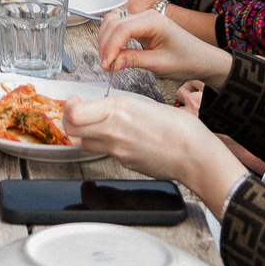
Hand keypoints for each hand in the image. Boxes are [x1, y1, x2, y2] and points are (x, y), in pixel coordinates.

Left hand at [59, 91, 247, 213]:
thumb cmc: (179, 127)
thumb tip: (106, 111)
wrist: (195, 156)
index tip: (74, 102)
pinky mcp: (126, 164)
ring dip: (88, 134)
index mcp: (118, 110)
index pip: (74, 115)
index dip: (68, 108)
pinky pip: (108, 153)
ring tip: (101, 125)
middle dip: (70, 121)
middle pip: (72, 131)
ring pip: (86, 144)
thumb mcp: (144, 104)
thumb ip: (119, 108)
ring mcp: (118, 151)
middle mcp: (113, 132)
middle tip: (78, 114)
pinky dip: (110, 145)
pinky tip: (126, 139)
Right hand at [98, 4, 230, 86]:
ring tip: (108, 61)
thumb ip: (133, 60)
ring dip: (106, 40)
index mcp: (154, 21)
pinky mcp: (141, 26)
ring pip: (113, 22)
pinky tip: (113, 53)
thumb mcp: (160, 64)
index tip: (107, 65)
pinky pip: (119, 27)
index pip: (122, 28)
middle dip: (105, 44)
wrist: (203, 60)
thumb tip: (112, 62)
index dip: (110, 46)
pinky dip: (112, 39)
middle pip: (114, 22)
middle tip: (106, 66)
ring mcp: (143, 19)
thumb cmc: (187, 60)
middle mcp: (147, 15)